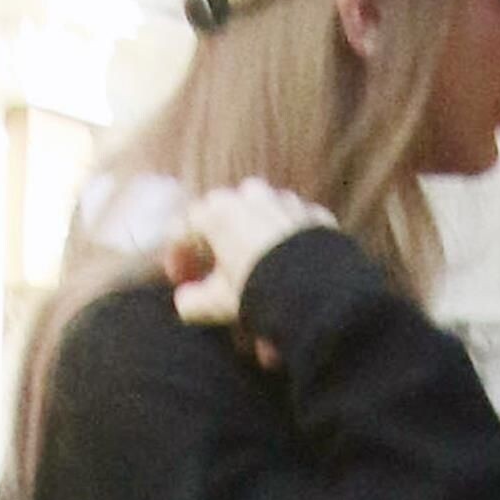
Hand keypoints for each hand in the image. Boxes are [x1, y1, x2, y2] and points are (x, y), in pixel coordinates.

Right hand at [167, 180, 336, 332]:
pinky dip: (289, 249)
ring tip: (260, 281)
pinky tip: (292, 275)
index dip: (178, 255)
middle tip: (220, 279)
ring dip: (256, 248)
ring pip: (262, 223)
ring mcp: (285, 202)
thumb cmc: (261, 291)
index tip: (181, 280)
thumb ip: (194, 302)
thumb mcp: (220, 303)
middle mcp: (250, 196)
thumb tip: (186, 303)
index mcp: (219, 210)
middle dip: (220, 250)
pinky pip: (295, 231)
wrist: (321, 290)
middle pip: (224, 221)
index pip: (185, 227)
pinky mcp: (315, 216)